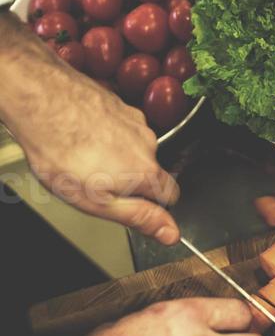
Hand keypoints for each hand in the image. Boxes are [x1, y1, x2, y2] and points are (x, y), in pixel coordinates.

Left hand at [0, 12, 179, 243]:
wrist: (42, 102)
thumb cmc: (63, 153)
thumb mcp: (98, 202)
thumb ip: (139, 217)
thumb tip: (171, 233)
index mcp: (146, 172)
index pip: (171, 195)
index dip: (156, 205)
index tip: (135, 206)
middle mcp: (147, 143)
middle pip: (149, 169)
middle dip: (129, 178)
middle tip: (96, 181)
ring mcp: (134, 120)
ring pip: (133, 147)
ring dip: (116, 154)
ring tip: (83, 156)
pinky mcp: (119, 104)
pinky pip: (120, 127)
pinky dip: (106, 133)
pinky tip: (81, 136)